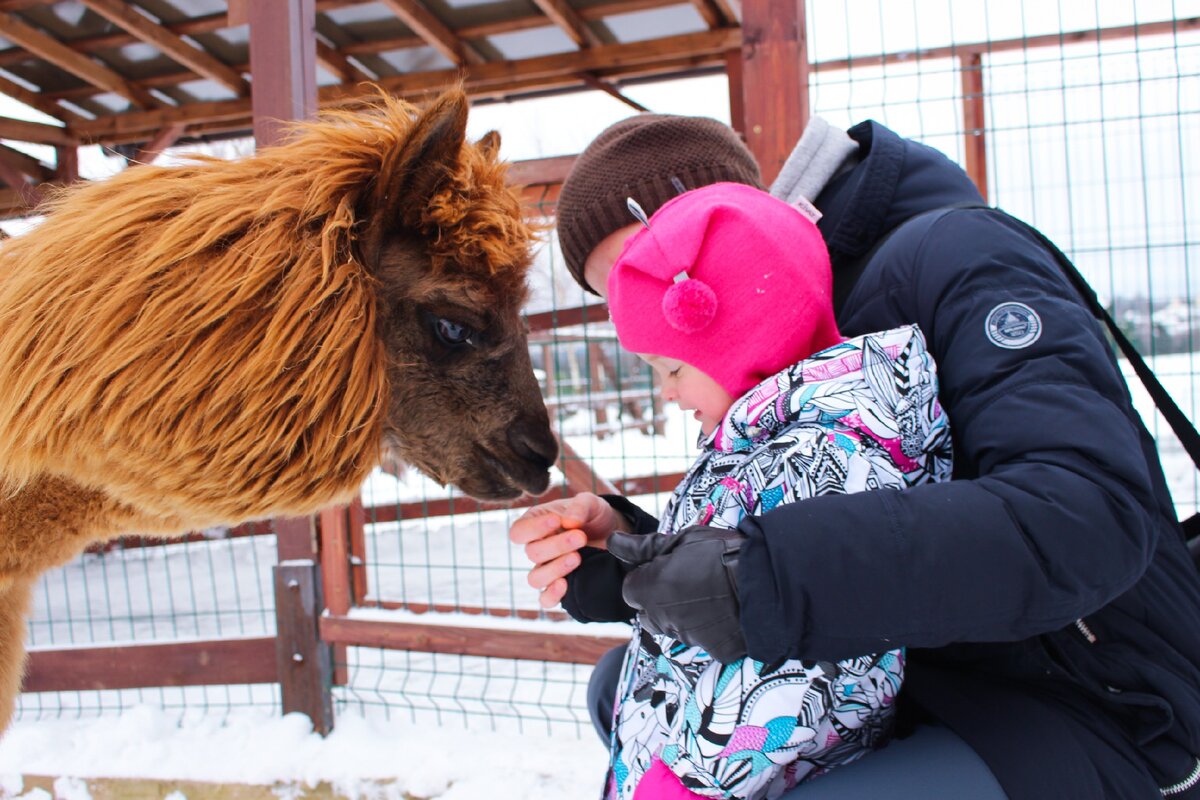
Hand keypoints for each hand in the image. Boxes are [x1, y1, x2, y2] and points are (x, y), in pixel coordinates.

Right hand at [508, 493, 625, 608]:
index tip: (557, 520)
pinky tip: (565, 584)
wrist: (611, 533)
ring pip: (535, 578)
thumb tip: (570, 521)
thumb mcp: (591, 503)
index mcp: (536, 524)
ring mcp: (547, 569)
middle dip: (557, 545)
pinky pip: (545, 599)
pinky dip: (552, 595)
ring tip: (578, 558)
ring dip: (556, 569)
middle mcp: (537, 547)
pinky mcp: (560, 586)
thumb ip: (580, 506)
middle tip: (581, 537)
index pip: (518, 531)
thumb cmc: (594, 515)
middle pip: (532, 553)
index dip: (534, 528)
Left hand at [607, 525, 747, 662]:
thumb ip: (642, 547)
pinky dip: (709, 628)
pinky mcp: (713, 649)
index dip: (647, 576)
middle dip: (660, 599)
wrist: (766, 579)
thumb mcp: (681, 540)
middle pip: (648, 613)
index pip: (631, 589)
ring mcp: (688, 637)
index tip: (668, 566)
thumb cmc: (721, 553)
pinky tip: (724, 611)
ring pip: (674, 627)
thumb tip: (612, 543)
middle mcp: (664, 618)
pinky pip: (702, 640)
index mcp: (650, 589)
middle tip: (688, 580)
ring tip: (710, 593)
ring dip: (683, 614)